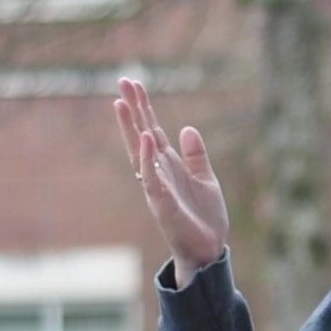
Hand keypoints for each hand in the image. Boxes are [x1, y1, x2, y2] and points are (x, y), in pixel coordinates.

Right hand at [114, 77, 228, 287]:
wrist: (209, 248)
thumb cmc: (205, 217)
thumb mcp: (205, 179)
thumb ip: (196, 156)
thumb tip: (187, 128)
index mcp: (170, 165)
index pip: (152, 130)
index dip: (144, 108)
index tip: (135, 84)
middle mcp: (159, 172)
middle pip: (140, 134)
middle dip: (133, 109)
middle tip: (122, 81)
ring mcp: (157, 186)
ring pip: (140, 153)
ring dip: (130, 128)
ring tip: (121, 103)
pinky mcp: (162, 203)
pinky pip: (152, 178)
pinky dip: (148, 159)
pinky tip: (146, 139)